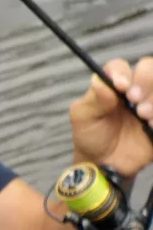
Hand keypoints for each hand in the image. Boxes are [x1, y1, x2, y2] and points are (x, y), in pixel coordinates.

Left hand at [69, 57, 152, 177]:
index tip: (121, 87)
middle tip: (134, 100)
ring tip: (143, 115)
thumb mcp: (83, 117)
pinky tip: (151, 126)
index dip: (123, 73)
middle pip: (149, 68)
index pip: (120, 67)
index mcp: (112, 85)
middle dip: (145, 81)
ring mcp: (150, 103)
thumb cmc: (90, 135)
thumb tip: (100, 81)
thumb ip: (93, 99)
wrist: (104, 162)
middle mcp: (134, 90)